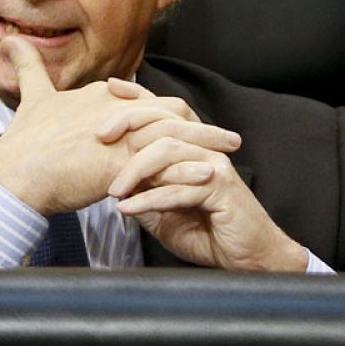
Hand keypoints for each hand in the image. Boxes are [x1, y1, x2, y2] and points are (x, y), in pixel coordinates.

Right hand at [0, 37, 233, 213]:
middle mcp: (113, 109)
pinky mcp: (120, 163)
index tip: (185, 121)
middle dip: (198, 122)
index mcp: (98, 96)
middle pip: (169, 110)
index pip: (146, 99)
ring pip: (173, 135)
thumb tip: (11, 39)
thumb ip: (27, 67)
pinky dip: (190, 170)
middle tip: (224, 136)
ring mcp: (118, 135)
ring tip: (228, 153)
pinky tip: (210, 175)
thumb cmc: (23, 143)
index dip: (167, 112)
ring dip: (205, 143)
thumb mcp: (29, 97)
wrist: (13, 176)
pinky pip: (164, 166)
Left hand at [105, 85, 307, 271]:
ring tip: (113, 191)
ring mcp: (214, 166)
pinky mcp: (221, 188)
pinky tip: (126, 209)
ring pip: (167, 150)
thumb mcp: (160, 210)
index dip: (137, 96)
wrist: (246, 257)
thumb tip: (110, 181)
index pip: (164, 110)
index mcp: (191, 146)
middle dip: (127, 125)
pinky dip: (148, 200)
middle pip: (163, 123)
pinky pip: (178, 188)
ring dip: (134, 170)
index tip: (108, 89)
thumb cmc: (204, 231)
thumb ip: (140, 191)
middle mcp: (204, 149)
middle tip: (98, 139)